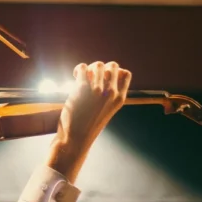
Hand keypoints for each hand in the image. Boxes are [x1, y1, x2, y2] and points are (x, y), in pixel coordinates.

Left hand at [46, 61, 131, 181]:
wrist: (76, 138)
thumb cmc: (89, 125)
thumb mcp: (107, 111)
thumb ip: (109, 96)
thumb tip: (105, 76)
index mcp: (120, 99)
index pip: (126, 74)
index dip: (115, 71)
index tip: (105, 78)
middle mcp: (111, 93)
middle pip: (112, 65)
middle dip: (102, 67)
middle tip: (92, 76)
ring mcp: (97, 89)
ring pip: (98, 64)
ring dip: (89, 67)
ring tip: (82, 76)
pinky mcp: (82, 87)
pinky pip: (83, 67)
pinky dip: (79, 69)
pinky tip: (75, 76)